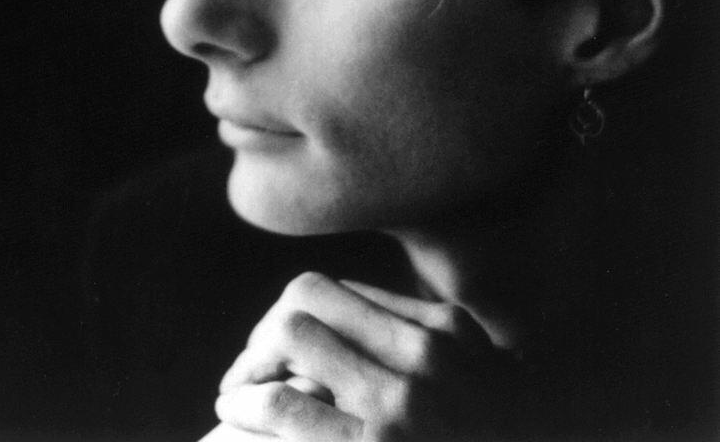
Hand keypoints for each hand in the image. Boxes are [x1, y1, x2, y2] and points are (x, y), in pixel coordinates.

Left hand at [209, 271, 518, 440]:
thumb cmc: (486, 436)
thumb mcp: (475, 385)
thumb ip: (425, 348)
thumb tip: (355, 323)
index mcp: (447, 331)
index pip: (341, 292)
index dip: (293, 315)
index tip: (275, 348)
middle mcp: (427, 354)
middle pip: (309, 297)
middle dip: (265, 330)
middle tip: (247, 370)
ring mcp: (402, 404)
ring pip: (293, 332)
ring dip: (249, 363)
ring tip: (234, 393)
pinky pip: (285, 406)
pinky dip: (248, 402)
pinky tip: (234, 414)